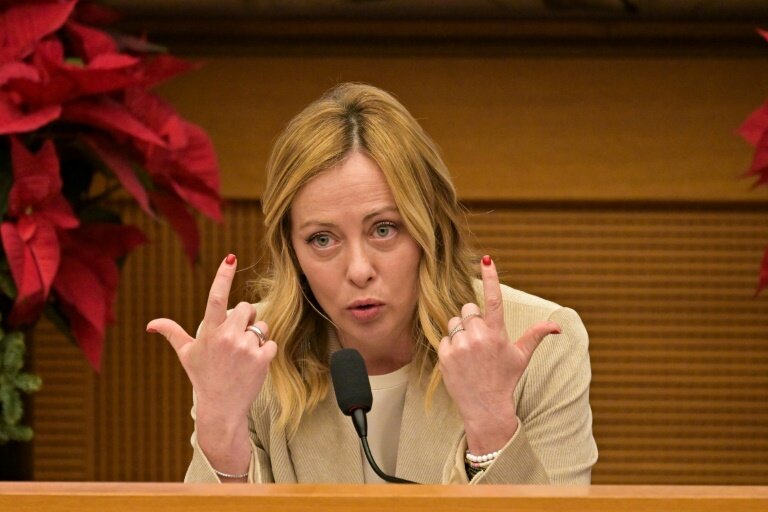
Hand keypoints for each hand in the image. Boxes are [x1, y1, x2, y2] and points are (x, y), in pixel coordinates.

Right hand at [146, 254, 277, 422]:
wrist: (221, 408)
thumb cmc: (203, 377)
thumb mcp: (187, 354)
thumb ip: (172, 333)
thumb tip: (150, 324)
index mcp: (209, 332)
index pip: (217, 298)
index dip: (223, 276)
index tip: (231, 257)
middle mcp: (227, 337)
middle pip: (247, 307)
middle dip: (245, 317)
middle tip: (236, 337)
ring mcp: (246, 348)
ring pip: (261, 325)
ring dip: (256, 336)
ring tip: (243, 355)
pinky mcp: (262, 359)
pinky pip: (271, 342)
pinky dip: (266, 351)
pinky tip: (253, 364)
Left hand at [438, 255, 559, 454]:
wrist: (485, 407)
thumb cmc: (505, 379)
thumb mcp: (521, 357)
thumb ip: (536, 336)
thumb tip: (557, 327)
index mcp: (498, 333)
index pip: (494, 299)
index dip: (491, 277)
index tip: (487, 259)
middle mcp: (479, 337)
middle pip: (468, 308)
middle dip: (472, 319)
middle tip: (479, 339)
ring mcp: (461, 346)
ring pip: (454, 322)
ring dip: (461, 332)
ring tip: (470, 352)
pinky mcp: (445, 355)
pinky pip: (445, 337)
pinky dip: (451, 346)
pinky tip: (460, 361)